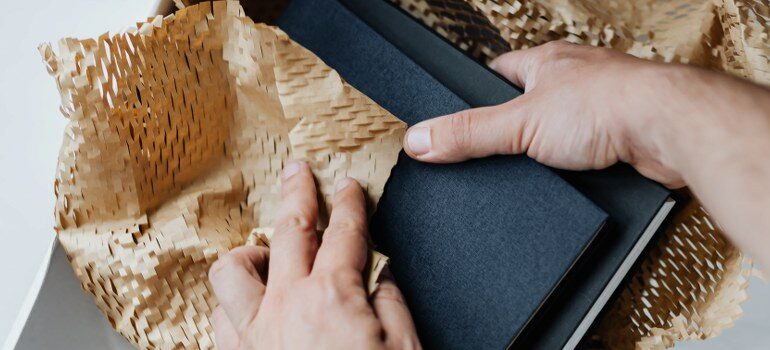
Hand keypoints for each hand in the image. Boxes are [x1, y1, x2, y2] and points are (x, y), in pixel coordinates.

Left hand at [208, 162, 419, 349]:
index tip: (348, 187)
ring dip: (252, 254)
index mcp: (333, 296)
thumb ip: (389, 300)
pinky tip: (249, 305)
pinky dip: (233, 304)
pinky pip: (219, 318)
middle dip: (297, 192)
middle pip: (289, 229)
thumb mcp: (405, 346)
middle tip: (299, 173)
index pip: (343, 232)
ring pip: (233, 271)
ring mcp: (254, 334)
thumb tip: (378, 274)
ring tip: (268, 252)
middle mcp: (285, 306)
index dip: (349, 202)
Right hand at [403, 41, 696, 186]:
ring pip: (561, 129)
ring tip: (531, 168)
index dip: (478, 93)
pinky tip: (567, 180)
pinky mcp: (621, 136)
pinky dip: (575, 167)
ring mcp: (601, 106)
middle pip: (530, 102)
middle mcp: (576, 79)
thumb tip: (420, 139)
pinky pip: (587, 151)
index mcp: (546, 62)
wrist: (669, 128)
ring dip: (548, 149)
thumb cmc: (608, 104)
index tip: (461, 111)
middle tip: (494, 150)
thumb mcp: (518, 122)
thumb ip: (468, 133)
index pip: (499, 72)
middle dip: (513, 128)